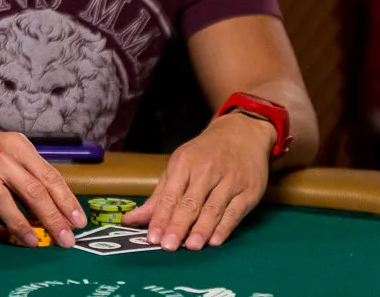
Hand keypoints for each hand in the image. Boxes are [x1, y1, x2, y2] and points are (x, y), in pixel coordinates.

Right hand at [0, 122, 85, 247]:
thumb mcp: (6, 149)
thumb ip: (28, 172)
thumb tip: (56, 205)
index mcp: (16, 145)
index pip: (48, 174)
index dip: (65, 200)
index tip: (79, 221)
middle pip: (32, 189)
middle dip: (53, 217)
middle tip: (66, 239)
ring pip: (4, 201)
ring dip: (22, 225)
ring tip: (35, 243)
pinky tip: (1, 236)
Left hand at [124, 112, 273, 250]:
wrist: (242, 133)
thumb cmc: (205, 154)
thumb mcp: (179, 166)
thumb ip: (158, 197)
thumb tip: (130, 220)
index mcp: (185, 163)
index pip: (170, 195)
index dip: (161, 218)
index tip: (152, 238)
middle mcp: (207, 170)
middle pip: (191, 203)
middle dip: (178, 226)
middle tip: (168, 246)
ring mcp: (230, 180)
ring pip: (213, 209)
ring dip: (201, 229)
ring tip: (191, 246)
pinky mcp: (248, 191)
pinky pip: (235, 212)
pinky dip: (224, 228)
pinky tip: (215, 241)